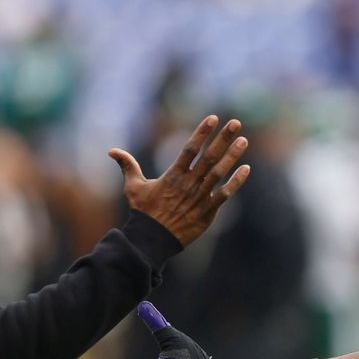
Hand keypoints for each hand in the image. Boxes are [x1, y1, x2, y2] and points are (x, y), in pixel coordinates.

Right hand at [109, 115, 250, 246]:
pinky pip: (224, 195)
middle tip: (236, 123)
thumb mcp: (133, 187)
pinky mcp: (207, 212)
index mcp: (173, 175)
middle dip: (223, 139)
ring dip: (232, 156)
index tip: (213, 118)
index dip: (202, 132)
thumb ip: (128, 166)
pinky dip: (236, 182)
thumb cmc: (143, 212)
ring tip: (243, 141)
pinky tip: (246, 169)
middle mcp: (188, 184)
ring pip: (219, 173)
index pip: (190, 148)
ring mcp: (199, 197)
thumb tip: (112, 150)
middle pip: (208, 157)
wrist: (152, 240)